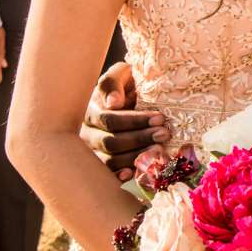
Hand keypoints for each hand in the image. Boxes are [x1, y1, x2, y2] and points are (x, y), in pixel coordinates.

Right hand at [81, 61, 165, 178]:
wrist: (127, 98)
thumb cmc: (125, 85)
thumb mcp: (120, 74)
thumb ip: (113, 82)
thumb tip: (113, 102)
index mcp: (91, 110)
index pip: (110, 120)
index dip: (135, 121)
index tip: (160, 118)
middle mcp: (87, 133)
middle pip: (111, 142)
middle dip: (140, 139)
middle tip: (164, 134)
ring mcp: (93, 151)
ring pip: (110, 160)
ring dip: (136, 156)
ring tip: (160, 150)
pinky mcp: (101, 166)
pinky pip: (108, 175)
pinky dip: (120, 175)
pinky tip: (135, 172)